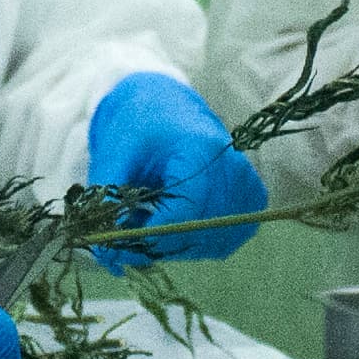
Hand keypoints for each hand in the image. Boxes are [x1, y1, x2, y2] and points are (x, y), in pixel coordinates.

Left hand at [83, 72, 266, 270]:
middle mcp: (234, 168)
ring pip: (212, 243)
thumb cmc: (140, 125)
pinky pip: (226, 240)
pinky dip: (195, 243)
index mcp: (201, 148)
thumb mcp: (115, 156)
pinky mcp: (253, 199)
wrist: (167, 104)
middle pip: (199, 232)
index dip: (151, 238)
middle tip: (120, 245)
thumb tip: (105, 254)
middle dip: (156, 247)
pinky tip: (172, 225)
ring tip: (145, 225)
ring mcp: (248, 185)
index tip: (116, 248)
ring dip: (174, 247)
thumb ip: (108, 203)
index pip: (185, 213)